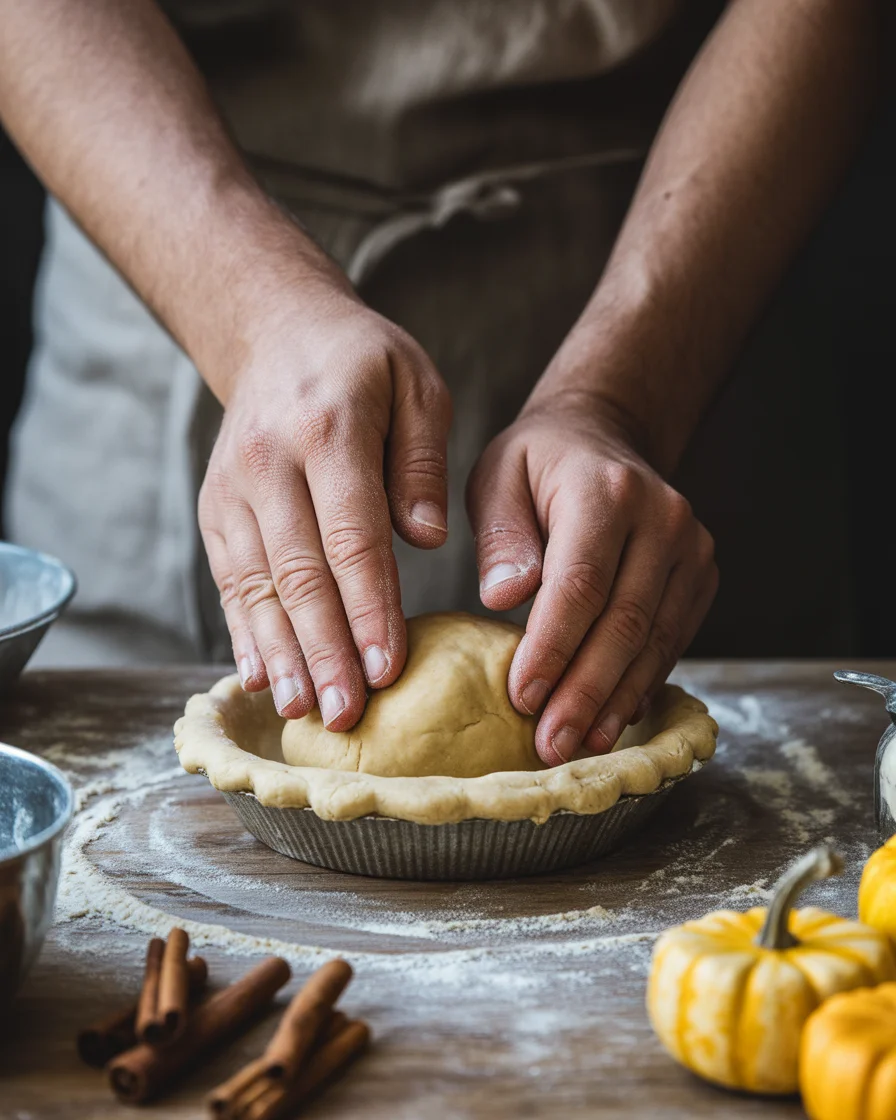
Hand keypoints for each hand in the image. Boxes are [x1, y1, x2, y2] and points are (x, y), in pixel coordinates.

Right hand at [198, 282, 450, 727]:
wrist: (276, 332)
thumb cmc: (364, 364)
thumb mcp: (417, 384)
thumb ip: (423, 462)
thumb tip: (425, 540)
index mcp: (328, 429)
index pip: (352, 537)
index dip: (370, 608)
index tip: (389, 669)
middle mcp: (269, 463)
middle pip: (300, 573)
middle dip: (325, 651)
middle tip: (348, 714)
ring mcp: (233, 488)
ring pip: (257, 585)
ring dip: (282, 654)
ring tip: (304, 711)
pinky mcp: (215, 508)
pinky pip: (230, 579)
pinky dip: (245, 631)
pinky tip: (262, 675)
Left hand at [466, 391, 717, 765]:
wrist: (604, 437)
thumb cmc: (539, 464)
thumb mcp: (498, 477)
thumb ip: (501, 537)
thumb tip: (505, 599)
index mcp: (606, 491)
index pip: (580, 585)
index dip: (552, 648)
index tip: (521, 698)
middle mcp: (662, 518)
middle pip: (624, 622)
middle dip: (585, 692)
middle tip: (551, 744)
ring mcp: (691, 548)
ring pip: (654, 640)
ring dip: (616, 699)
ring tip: (581, 744)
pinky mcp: (701, 575)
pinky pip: (673, 639)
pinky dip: (642, 682)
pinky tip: (614, 717)